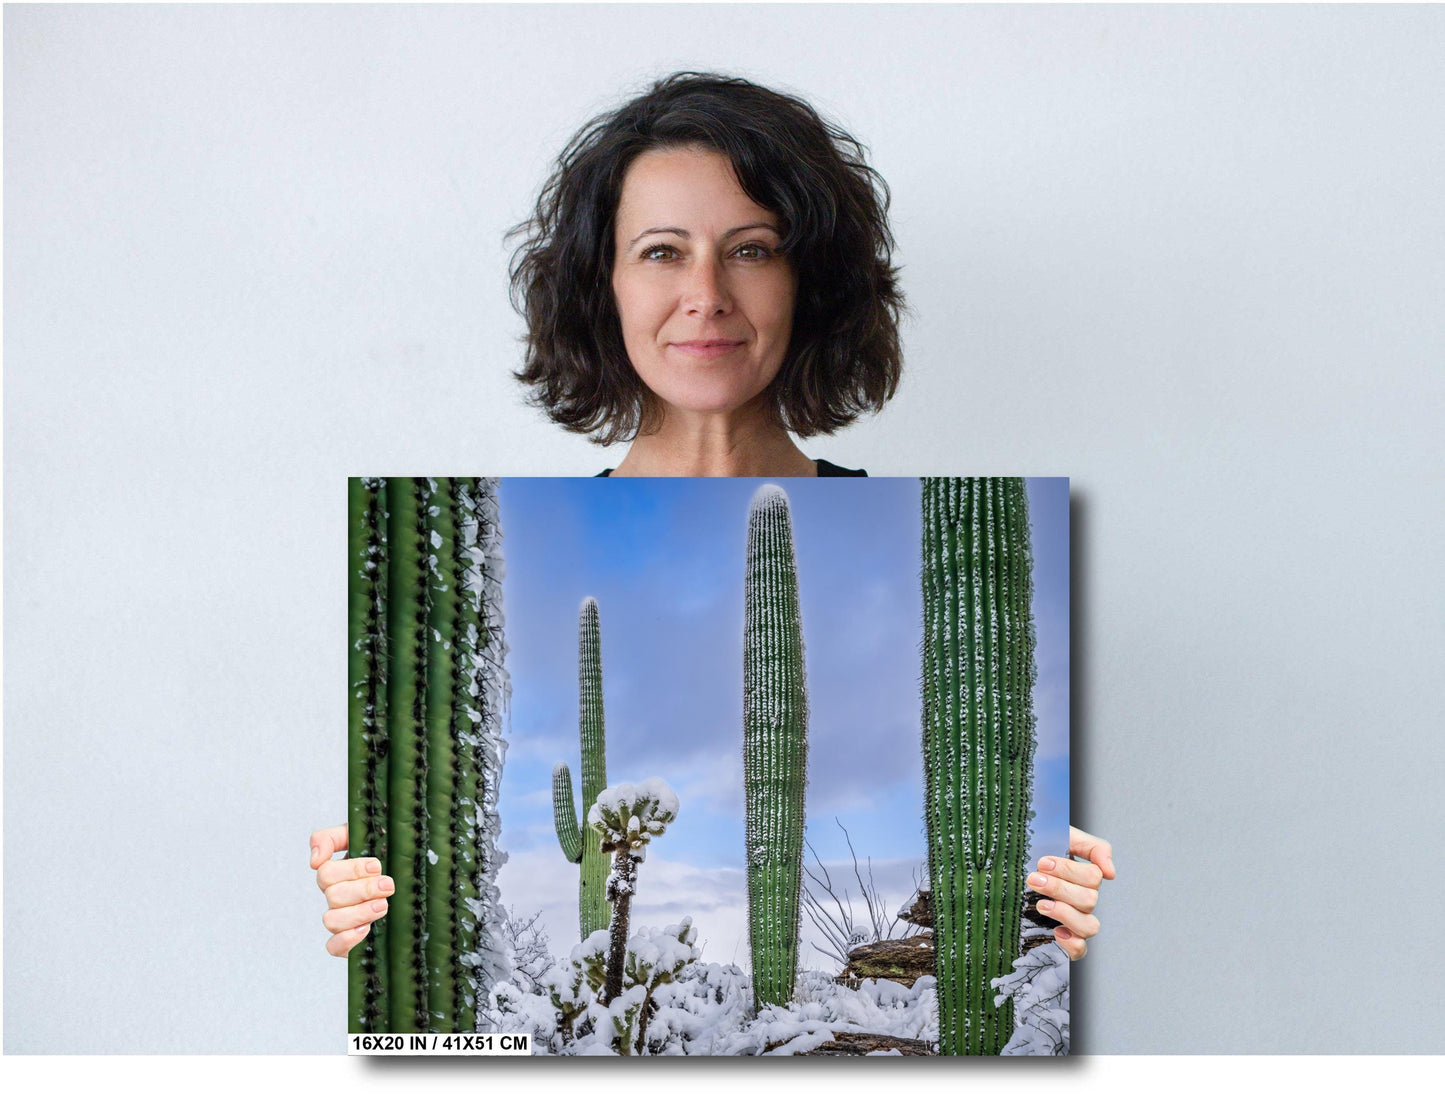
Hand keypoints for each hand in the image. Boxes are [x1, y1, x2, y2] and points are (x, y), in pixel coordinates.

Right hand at [310, 824, 393, 957]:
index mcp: (335, 873)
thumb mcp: (359, 836)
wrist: (408, 876)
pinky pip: (333, 947)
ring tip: (383, 905)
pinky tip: (366, 929)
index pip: (326, 872)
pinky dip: (347, 939)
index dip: (351, 870)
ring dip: (359, 912)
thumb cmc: (383, 855)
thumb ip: (330, 838)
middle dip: (364, 889)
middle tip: (387, 885)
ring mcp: (341, 918)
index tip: (377, 866)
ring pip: (332, 920)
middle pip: (333, 896)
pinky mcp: (348, 941)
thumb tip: (315, 860)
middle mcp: (335, 897)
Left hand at [1027, 826, 1114, 960]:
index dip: (1069, 870)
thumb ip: (1093, 847)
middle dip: (1059, 888)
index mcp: (1084, 877)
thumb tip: (1111, 873)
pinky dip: (1072, 943)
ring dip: (1065, 913)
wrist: (1008, 863)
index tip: (1042, 862)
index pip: (1093, 877)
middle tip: (1033, 879)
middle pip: (1089, 900)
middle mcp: (1083, 900)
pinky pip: (1080, 950)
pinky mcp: (1063, 939)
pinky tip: (1056, 931)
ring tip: (1040, 904)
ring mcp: (1074, 920)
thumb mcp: (1064, 836)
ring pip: (1089, 926)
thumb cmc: (1036, 849)